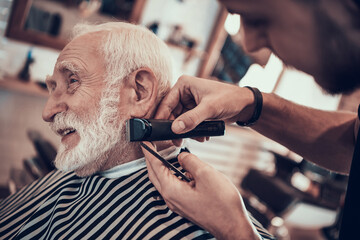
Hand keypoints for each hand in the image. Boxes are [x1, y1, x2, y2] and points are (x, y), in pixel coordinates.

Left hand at [141, 142, 261, 239]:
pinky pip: (174, 186)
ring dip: (163, 167)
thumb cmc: (221, 204)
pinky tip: (183, 169)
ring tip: (165, 154)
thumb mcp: (205, 174)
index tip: (145, 142)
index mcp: (171, 190)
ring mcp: (177, 203)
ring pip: (165, 181)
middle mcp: (171, 198)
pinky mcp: (185, 204)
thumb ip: (190, 161)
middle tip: (151, 146)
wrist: (232, 226)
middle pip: (155, 175)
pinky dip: (174, 175)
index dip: (149, 152)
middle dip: (152, 160)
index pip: (155, 167)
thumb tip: (182, 157)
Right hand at [155, 75, 254, 133]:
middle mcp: (184, 93)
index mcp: (184, 85)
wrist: (245, 105)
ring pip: (180, 121)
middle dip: (177, 128)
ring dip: (187, 132)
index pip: (166, 103)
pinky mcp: (195, 112)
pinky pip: (188, 124)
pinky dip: (193, 132)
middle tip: (178, 141)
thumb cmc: (230, 98)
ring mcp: (189, 103)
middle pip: (171, 114)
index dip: (162, 117)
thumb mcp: (210, 108)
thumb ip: (192, 118)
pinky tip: (202, 135)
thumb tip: (175, 128)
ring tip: (197, 137)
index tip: (158, 131)